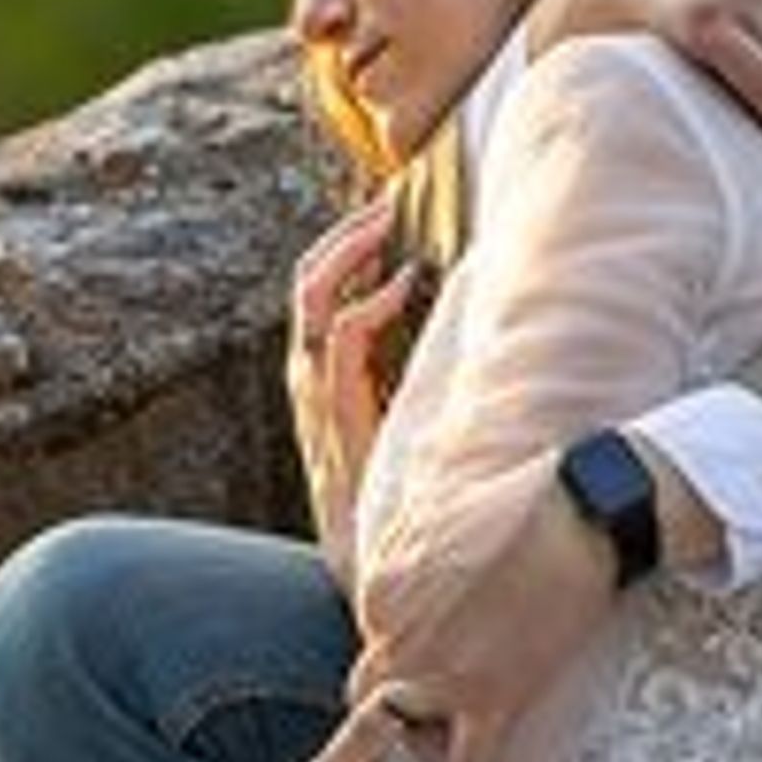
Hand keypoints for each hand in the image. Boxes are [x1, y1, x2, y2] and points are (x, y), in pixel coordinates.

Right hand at [286, 198, 422, 549]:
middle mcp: (307, 371)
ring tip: (387, 223)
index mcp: (318, 369)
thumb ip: (404, 375)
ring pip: (315, 295)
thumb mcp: (393, 419)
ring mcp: (316, 388)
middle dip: (345, 233)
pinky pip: (343, 339)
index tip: (387, 213)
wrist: (365, 557)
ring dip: (350, 250)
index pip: (316, 286)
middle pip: (308, 277)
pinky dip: (371, 304)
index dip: (344, 243)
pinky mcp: (335, 408)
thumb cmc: (389, 490)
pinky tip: (404, 284)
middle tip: (387, 203)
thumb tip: (453, 327)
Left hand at [318, 455, 616, 761]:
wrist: (580, 515)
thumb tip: (400, 557)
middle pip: (364, 689)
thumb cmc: (519, 502)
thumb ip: (410, 541)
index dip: (398, 650)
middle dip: (366, 717)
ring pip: (381, 732)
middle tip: (356, 751)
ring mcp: (437, 676)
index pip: (371, 635)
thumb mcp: (439, 508)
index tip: (425, 654)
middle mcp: (395, 638)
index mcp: (380, 590)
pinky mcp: (490, 703)